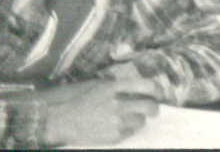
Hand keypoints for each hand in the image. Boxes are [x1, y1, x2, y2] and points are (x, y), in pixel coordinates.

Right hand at [38, 78, 158, 145]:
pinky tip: (117, 126)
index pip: (147, 85)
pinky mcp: (114, 136)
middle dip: (154, 108)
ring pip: (141, 121)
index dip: (157, 89)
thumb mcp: (98, 85)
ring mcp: (116, 121)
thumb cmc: (80, 101)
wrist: (61, 121)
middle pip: (150, 106)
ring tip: (128, 118)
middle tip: (152, 109)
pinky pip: (130, 132)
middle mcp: (118, 104)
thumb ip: (118, 85)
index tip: (158, 93)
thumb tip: (139, 87)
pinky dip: (127, 129)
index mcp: (114, 88)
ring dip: (138, 119)